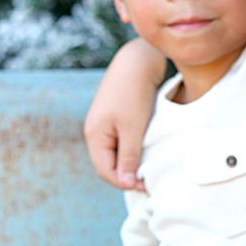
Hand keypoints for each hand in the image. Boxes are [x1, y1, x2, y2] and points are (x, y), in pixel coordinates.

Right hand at [84, 39, 164, 190]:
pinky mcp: (117, 117)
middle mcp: (96, 131)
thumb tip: (127, 184)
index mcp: (95, 135)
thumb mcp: (132, 128)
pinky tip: (148, 151)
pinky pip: (123, 141)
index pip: (105, 171)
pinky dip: (134, 149)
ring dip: (132, 162)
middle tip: (151, 180)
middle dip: (128, 175)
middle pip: (109, 164)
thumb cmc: (134, 93)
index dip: (124, 183)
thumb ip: (129, 156)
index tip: (147, 186)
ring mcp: (106, 124)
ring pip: (117, 153)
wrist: (138, 60)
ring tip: (151, 168)